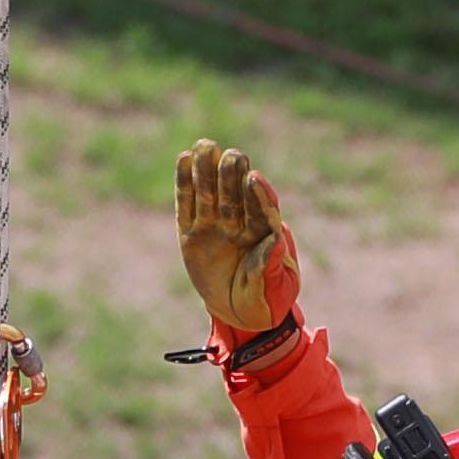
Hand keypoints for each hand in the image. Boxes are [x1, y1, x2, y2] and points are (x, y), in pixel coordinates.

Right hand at [174, 139, 297, 346]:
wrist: (239, 312)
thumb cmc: (264, 301)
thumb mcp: (272, 291)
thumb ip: (270, 268)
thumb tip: (274, 242)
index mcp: (265, 234)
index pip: (261, 210)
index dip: (258, 195)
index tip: (253, 179)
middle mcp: (240, 222)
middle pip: (236, 194)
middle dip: (233, 176)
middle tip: (232, 155)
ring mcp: (215, 225)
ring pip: (211, 194)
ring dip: (207, 170)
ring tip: (204, 146)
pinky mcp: (192, 232)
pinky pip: (188, 205)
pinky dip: (185, 184)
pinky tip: (184, 159)